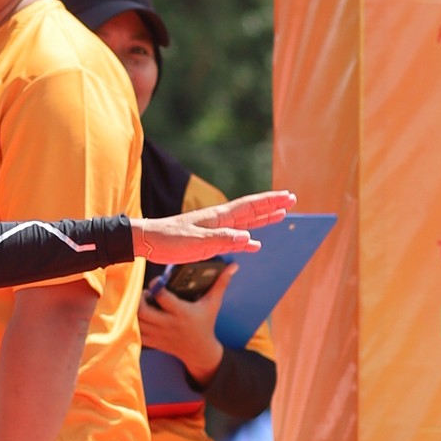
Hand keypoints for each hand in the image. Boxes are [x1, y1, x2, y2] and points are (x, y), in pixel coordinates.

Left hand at [134, 188, 294, 262]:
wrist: (148, 241)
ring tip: (281, 214)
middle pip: (251, 211)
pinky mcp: (209, 240)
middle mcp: (220, 220)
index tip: (287, 197)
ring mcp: (215, 230)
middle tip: (291, 200)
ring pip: (246, 223)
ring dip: (263, 219)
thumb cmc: (169, 239)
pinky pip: (235, 239)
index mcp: (218, 216)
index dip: (269, 202)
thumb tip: (250, 240)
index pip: (249, 206)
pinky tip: (256, 244)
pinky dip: (248, 240)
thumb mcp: (196, 241)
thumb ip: (222, 240)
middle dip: (271, 205)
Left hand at [142, 263, 230, 379]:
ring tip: (141, 301)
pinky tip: (139, 315)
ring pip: (136, 321)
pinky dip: (133, 322)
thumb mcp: (213, 304)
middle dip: (139, 298)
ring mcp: (158, 335)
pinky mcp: (152, 342)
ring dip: (135, 309)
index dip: (156, 285)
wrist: (200, 351)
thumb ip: (221, 284)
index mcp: (182, 313)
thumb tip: (233, 266)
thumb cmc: (206, 323)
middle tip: (145, 291)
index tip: (157, 280)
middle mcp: (168, 324)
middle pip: (143, 310)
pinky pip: (136, 332)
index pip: (162, 297)